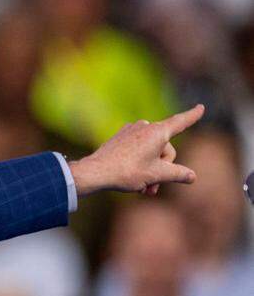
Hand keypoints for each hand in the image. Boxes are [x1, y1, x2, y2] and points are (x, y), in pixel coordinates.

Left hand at [69, 105, 201, 196]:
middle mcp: (145, 127)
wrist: (95, 172)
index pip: (180, 122)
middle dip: (163, 169)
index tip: (201, 107)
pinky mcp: (120, 138)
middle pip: (165, 148)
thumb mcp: (157, 175)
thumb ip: (178, 174)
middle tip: (152, 187)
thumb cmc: (127, 171)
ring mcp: (131, 131)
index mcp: (158, 132)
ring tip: (143, 188)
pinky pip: (138, 150)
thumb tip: (193, 176)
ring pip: (151, 152)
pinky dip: (140, 164)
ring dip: (151, 170)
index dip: (192, 116)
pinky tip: (133, 179)